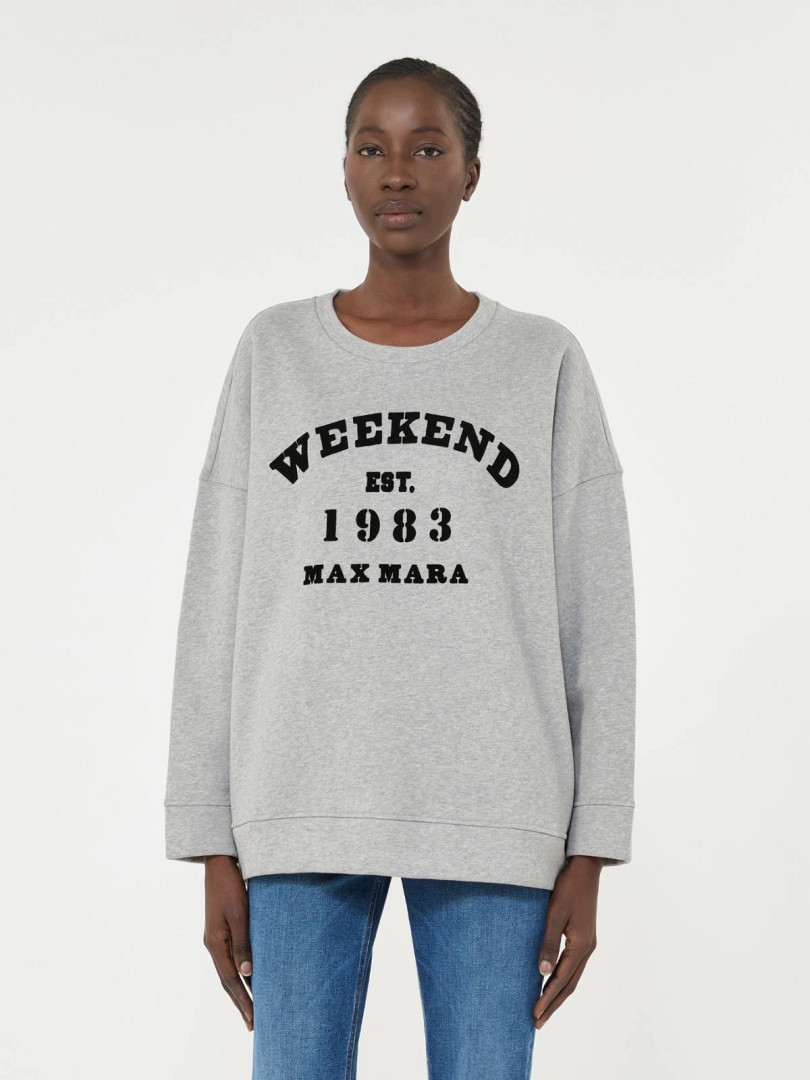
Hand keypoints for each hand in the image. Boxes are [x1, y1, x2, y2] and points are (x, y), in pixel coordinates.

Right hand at [203, 855, 253, 1030]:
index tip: (254, 1019)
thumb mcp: (240, 914)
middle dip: (240, 1002)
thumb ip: (243, 943)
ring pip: (228, 970)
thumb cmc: (231, 886)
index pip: (231, 980)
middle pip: (227, 980)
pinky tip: (248, 975)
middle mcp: (213, 944)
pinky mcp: (221, 929)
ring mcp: (216, 937)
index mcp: (215, 943)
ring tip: (251, 1007)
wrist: (219, 863)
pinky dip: (239, 972)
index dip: (243, 1000)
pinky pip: (230, 957)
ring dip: (239, 990)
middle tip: (252, 1024)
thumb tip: (248, 973)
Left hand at [533, 855, 603, 1030]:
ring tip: (543, 1009)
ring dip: (558, 994)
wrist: (585, 866)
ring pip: (572, 977)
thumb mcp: (555, 913)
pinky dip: (562, 979)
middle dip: (553, 1004)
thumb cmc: (569, 886)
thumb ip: (548, 942)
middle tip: (537, 1023)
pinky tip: (551, 981)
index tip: (534, 1015)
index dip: (547, 999)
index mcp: (581, 945)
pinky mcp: (584, 936)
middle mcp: (587, 948)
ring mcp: (588, 943)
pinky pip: (573, 965)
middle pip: (569, 984)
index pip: (561, 980)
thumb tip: (541, 972)